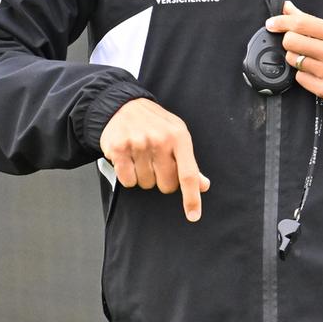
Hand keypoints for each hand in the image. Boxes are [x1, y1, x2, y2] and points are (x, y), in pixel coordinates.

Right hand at [99, 98, 210, 221]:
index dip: (191, 198)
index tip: (193, 216)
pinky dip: (128, 176)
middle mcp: (160, 140)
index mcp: (180, 137)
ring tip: (141, 157)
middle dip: (162, 180)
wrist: (124, 106)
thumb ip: (189, 162)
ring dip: (144, 176)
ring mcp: (138, 144)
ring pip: (145, 184)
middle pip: (166, 185)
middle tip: (156, 164)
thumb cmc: (156, 124)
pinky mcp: (118, 149)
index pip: (188, 174)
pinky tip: (128, 159)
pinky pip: (127, 180)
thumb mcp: (177, 136)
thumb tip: (203, 185)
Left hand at [266, 0, 322, 113]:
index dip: (282, 21)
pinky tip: (317, 72)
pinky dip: (304, 74)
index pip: (303, 23)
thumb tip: (289, 9)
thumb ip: (316, 22)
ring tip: (312, 58)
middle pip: (292, 41)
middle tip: (297, 42)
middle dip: (290, 40)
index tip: (272, 22)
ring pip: (294, 60)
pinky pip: (300, 78)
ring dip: (297, 57)